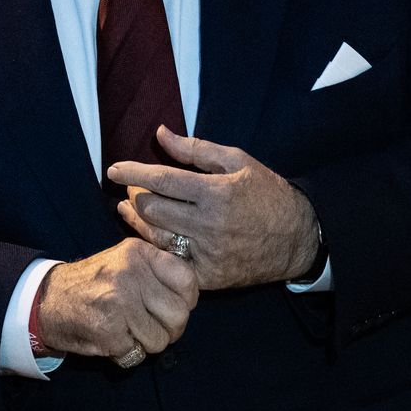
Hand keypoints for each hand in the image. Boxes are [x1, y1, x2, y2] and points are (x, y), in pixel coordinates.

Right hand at [35, 237, 198, 359]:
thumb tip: (191, 293)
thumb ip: (157, 270)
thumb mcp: (125, 261)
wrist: (48, 299)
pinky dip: (128, 353)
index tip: (173, 305)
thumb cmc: (94, 283)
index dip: (186, 300)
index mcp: (138, 253)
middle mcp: (131, 274)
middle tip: (153, 328)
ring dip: (148, 344)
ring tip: (130, 332)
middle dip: (170, 329)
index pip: (188, 279)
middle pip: (179, 314)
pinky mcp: (108, 330)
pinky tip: (114, 339)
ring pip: (161, 339)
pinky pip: (138, 353)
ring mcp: (119, 302)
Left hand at [110, 126, 319, 289]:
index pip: (161, 180)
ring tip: (128, 208)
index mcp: (216, 193)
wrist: (296, 238)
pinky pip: (170, 261)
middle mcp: (208, 225)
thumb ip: (195, 149)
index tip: (113, 169)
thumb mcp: (237, 161)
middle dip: (135, 195)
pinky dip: (155, 246)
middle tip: (130, 187)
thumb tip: (160, 134)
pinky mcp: (207, 276)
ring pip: (156, 236)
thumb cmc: (266, 193)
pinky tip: (148, 234)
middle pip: (153, 209)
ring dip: (136, 220)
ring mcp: (207, 254)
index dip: (132, 173)